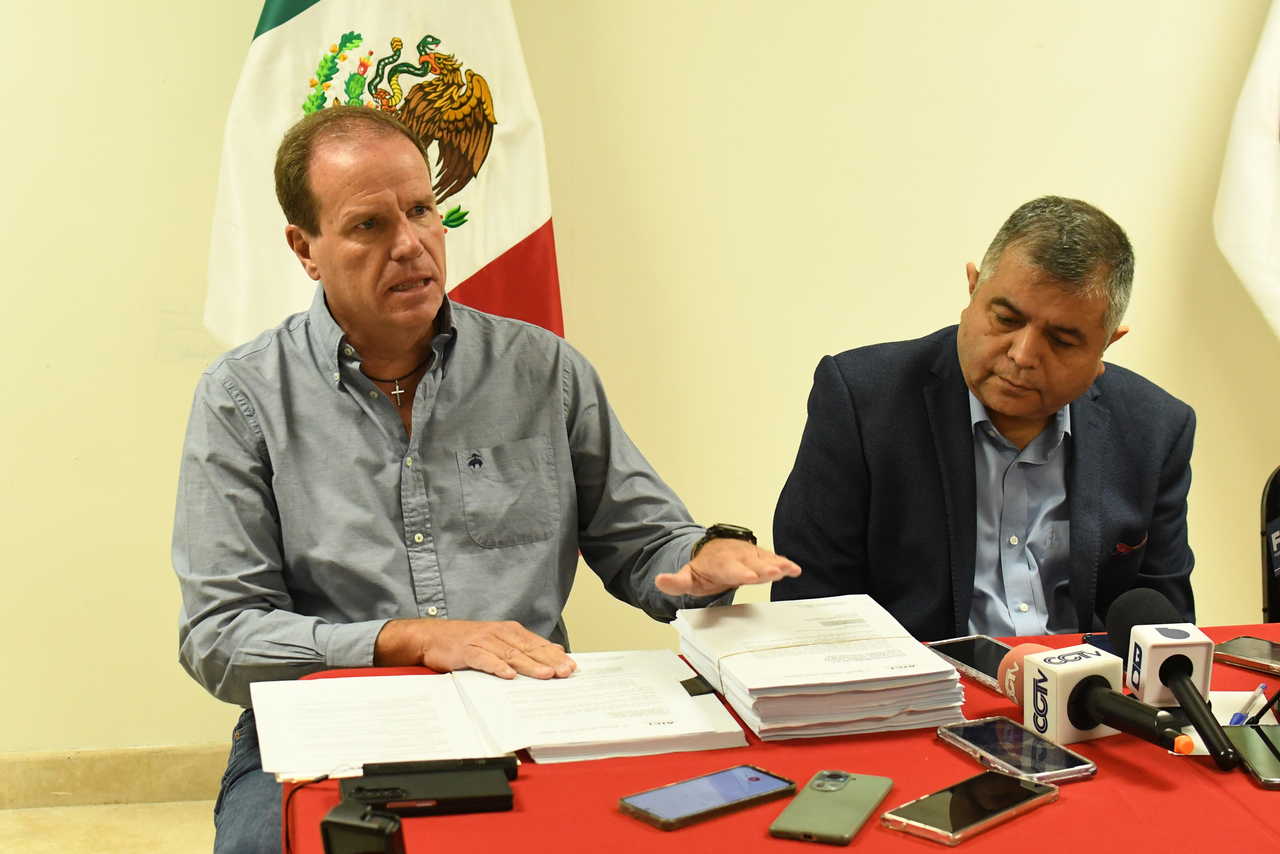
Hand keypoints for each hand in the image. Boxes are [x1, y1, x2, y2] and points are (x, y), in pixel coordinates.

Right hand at [373, 618, 576, 679]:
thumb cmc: (466, 641)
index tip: (571, 666)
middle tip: (565, 672)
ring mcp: (484, 641)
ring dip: (530, 665)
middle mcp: (499, 634)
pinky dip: (497, 667)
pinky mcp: (467, 651)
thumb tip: (554, 649)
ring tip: (546, 675)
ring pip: (511, 654)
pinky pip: (485, 659)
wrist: (432, 636)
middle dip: (549, 661)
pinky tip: (509, 675)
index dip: (555, 655)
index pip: (537, 644)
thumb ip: (524, 645)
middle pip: (528, 649)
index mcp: (509, 631)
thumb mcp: (498, 640)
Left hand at [653, 538, 800, 597]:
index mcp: (718, 563)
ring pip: (764, 560)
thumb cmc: (703, 569)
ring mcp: (749, 555)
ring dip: (777, 564)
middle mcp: (736, 556)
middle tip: (775, 572)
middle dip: (763, 568)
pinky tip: (795, 569)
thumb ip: (675, 582)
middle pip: (750, 563)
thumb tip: (659, 581)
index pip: (729, 569)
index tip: (748, 578)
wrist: (713, 552)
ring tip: (790, 569)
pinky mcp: (759, 557)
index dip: (739, 573)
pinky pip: (772, 559)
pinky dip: (783, 563)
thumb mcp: (687, 577)